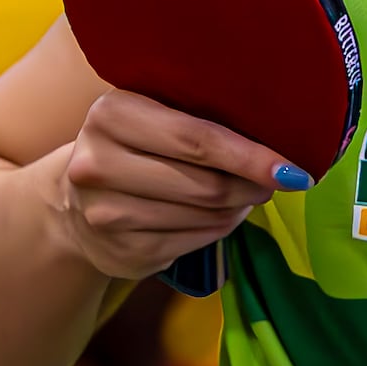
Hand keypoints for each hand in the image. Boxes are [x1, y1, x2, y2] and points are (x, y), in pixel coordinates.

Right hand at [40, 90, 293, 283]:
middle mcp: (98, 164)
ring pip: (205, 215)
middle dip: (252, 185)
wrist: (72, 201)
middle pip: (205, 184)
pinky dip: (220, 228)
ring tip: (246, 194)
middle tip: (276, 181)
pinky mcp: (122, 252)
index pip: (196, 138)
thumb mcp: (150, 115)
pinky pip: (195, 241)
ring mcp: (106, 214)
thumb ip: (198, 119)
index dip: (251, 156)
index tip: (294, 169)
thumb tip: (276, 148)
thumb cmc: (133, 147)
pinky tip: (221, 216)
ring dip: (239, 207)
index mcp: (111, 114)